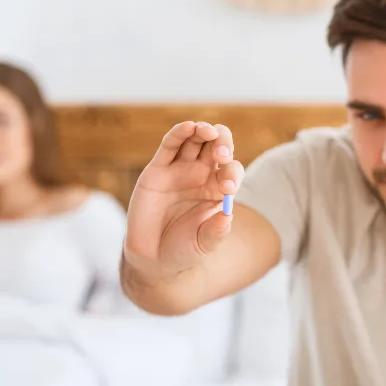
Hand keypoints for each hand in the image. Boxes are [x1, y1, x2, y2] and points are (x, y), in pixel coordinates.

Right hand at [124, 121, 243, 276]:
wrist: (154, 258)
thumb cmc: (184, 250)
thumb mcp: (205, 244)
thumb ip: (216, 231)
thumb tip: (228, 215)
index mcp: (218, 189)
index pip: (232, 170)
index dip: (232, 173)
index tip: (228, 188)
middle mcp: (201, 175)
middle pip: (217, 147)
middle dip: (223, 143)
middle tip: (222, 154)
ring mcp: (180, 170)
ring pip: (195, 140)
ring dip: (203, 131)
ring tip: (208, 132)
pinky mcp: (158, 169)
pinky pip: (170, 146)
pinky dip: (179, 133)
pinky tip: (188, 127)